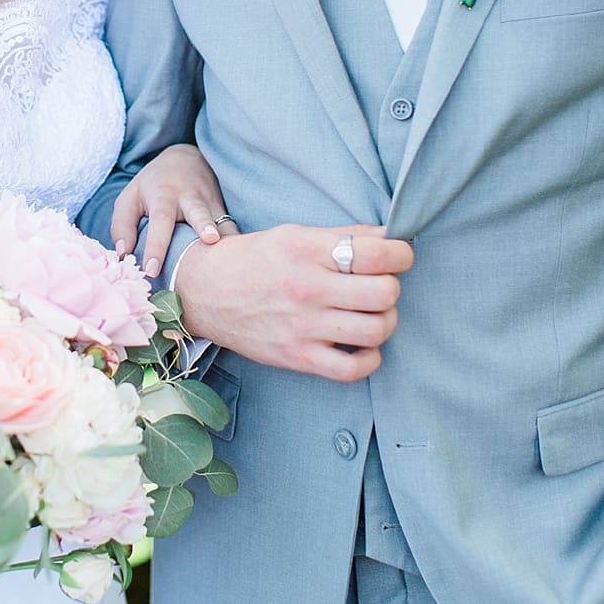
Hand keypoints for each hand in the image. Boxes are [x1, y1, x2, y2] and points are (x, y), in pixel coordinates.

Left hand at [110, 144, 230, 275]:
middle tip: (210, 239)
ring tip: (234, 255)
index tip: (152, 269)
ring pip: (223, 221)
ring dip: (229, 237)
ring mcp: (212, 204)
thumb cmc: (152, 186)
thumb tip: (124, 255)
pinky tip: (239, 264)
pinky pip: (232, 231)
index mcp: (163, 196)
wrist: (187, 159)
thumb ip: (122, 226)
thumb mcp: (129, 199)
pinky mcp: (225, 212)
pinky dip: (236, 246)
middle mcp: (190, 198)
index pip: (160, 221)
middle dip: (205, 225)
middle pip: (198, 212)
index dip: (156, 246)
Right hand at [172, 223, 413, 381]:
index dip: (401, 254)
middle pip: (384, 293)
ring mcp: (301, 325)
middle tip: (378, 285)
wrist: (201, 292)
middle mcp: (305, 287)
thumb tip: (390, 236)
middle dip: (391, 287)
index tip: (398, 257)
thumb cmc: (251, 260)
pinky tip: (361, 345)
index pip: (377, 253)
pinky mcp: (296, 356)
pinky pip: (354, 368)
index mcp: (304, 250)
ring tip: (371, 314)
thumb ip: (341, 235)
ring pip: (376, 330)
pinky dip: (369, 359)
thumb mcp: (292, 234)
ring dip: (385, 321)